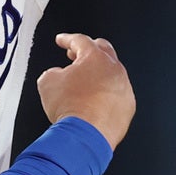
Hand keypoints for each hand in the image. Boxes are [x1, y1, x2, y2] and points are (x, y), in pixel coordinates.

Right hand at [35, 33, 135, 149]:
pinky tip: (93, 102)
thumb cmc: (71, 108)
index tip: (62, 41)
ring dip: (98, 74)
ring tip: (83, 84)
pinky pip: (116, 94)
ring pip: (111, 73)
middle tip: (75, 56)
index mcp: (94, 58)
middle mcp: (114, 69)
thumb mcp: (47, 83)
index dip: (67, 39)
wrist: (85, 135)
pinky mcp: (128, 106)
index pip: (80, 40)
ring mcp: (124, 87)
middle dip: (87, 51)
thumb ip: (52, 72)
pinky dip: (105, 94)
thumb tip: (56, 76)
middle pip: (102, 51)